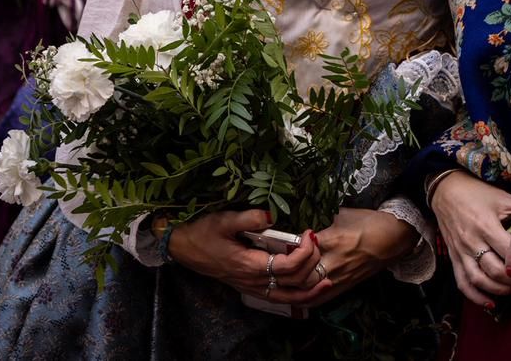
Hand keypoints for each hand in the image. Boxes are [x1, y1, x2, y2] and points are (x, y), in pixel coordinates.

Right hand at [164, 209, 323, 299]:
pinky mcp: (250, 286)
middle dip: (312, 265)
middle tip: (319, 244)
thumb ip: (248, 218)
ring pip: (287, 297)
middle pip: (292, 283)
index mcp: (249, 265)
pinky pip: (278, 297)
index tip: (310, 233)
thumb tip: (271, 214)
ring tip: (327, 282)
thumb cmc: (203, 232)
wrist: (183, 247)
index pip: (287, 265)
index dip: (304, 252)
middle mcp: (253, 281)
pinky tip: (306, 289)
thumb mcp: (223, 220)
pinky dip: (296, 296)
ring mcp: (251, 287)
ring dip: (309, 292)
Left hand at [270, 207, 414, 306]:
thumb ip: (323, 221)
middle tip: (274, 266)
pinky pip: (321, 298)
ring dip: (290, 288)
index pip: (303, 247)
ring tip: (276, 283)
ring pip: (308, 290)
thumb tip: (305, 225)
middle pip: (302, 275)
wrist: (394, 239)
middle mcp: (335, 262)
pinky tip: (293, 297)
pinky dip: (305, 299)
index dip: (289, 247)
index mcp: (334, 239)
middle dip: (286, 271)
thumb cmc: (369, 222)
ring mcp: (340, 277)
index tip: (280, 241)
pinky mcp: (345, 286)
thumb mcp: (344, 213)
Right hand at [432, 171, 510, 307]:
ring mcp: (461, 252)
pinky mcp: (454, 258)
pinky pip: (463, 283)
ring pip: (481, 281)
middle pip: (497, 271)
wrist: (446, 191)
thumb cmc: (477, 192)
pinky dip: (477, 297)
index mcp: (486, 225)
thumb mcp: (502, 197)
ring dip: (503, 290)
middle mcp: (472, 241)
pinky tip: (492, 303)